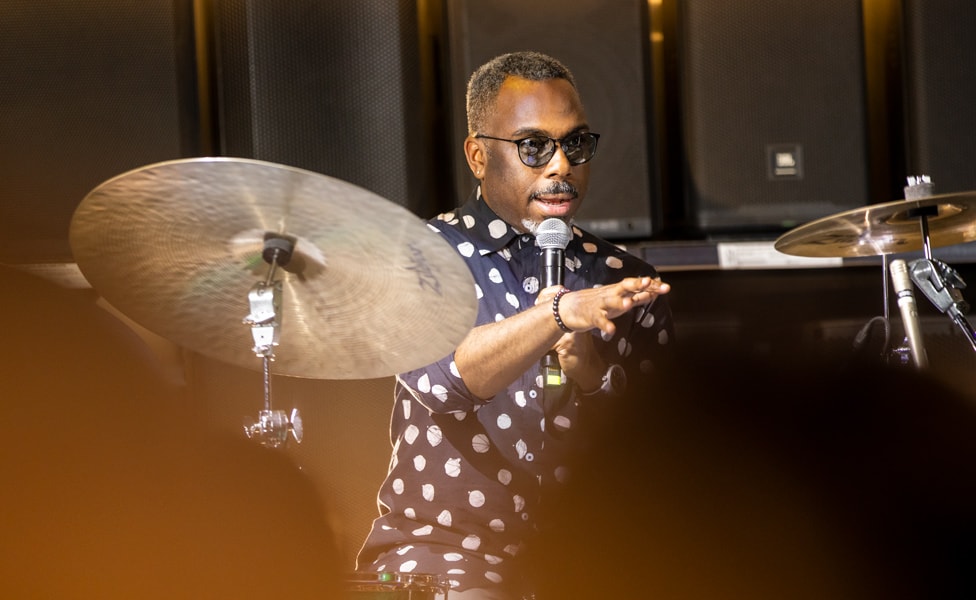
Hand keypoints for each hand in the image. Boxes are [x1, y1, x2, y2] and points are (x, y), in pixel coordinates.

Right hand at [548, 276, 669, 338]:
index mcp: (618, 291)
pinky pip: (599, 321)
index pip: (636, 286)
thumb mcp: (618, 300)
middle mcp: (610, 295)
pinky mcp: (591, 316)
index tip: (665, 287)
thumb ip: (635, 297)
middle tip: (649, 282)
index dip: (650, 287)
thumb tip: (654, 293)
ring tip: (629, 304)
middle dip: (636, 284)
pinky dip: (605, 325)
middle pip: (624, 287)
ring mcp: (600, 305)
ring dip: (619, 302)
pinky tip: (611, 330)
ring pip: (611, 302)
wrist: (567, 308)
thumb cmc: (596, 304)